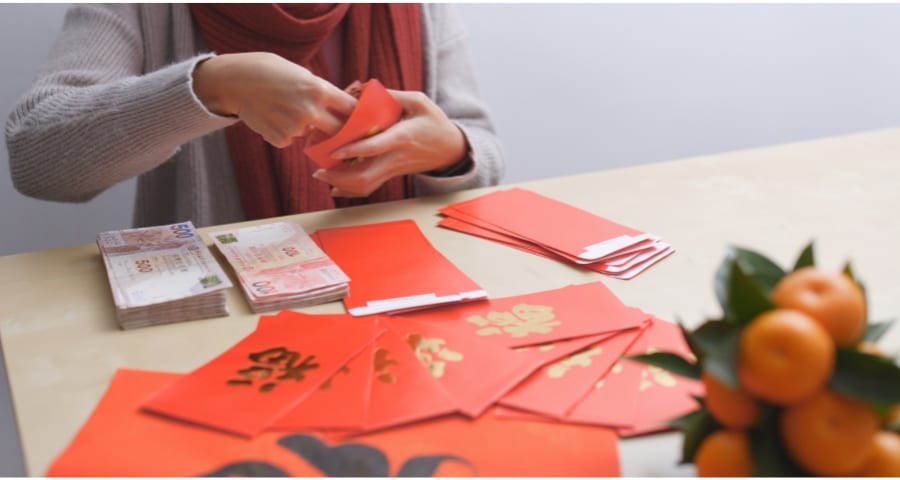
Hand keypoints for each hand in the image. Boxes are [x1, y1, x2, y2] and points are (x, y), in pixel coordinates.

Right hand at [192, 52, 356, 147]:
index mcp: (319, 90)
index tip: (363, 120)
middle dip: (343, 132)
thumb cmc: (271, 72)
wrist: (235, 81)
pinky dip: (286, 133)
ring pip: (312, 135)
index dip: (358, 115)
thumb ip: (322, 92)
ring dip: (306, 129)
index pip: (352, 109)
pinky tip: (272, 117)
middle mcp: (310, 111)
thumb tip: (342, 109)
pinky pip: (292, 140)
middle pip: (340, 131)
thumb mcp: (302, 74)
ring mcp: (295, 128)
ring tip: (286, 110)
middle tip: (343, 132)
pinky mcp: (280, 139)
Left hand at [311, 90, 468, 197]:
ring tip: (320, 175)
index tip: (334, 151)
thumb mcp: (419, 101)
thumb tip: (363, 90)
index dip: (354, 150)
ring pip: (366, 185)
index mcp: (402, 137)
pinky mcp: (391, 175)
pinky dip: (350, 189)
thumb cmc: (434, 122)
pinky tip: (334, 186)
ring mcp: (393, 169)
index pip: (375, 147)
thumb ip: (393, 95)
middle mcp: (395, 158)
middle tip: (318, 170)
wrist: (450, 149)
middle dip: (339, 177)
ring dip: (342, 184)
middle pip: (366, 176)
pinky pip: (369, 187)